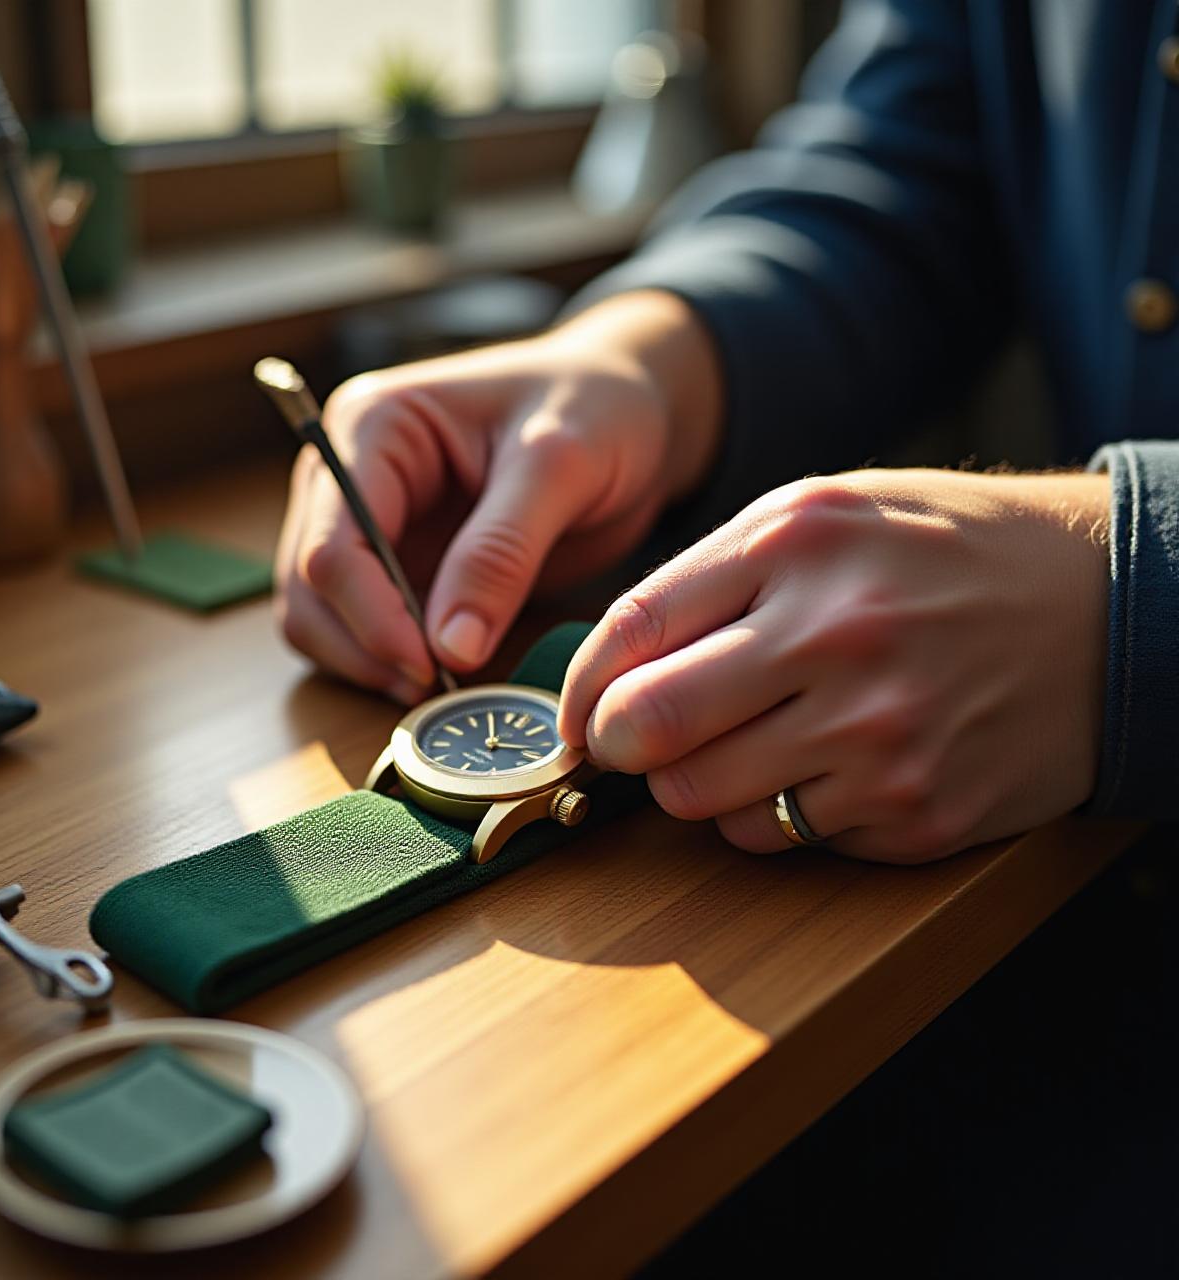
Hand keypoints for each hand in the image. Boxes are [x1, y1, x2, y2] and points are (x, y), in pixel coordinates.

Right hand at [275, 291, 720, 701]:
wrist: (627, 408)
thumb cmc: (596, 409)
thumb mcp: (560, 467)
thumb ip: (502, 553)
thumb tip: (451, 649)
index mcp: (372, 426)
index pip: (332, 544)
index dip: (371, 617)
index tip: (429, 665)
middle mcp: (348, 474)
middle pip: (309, 587)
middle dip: (363, 646)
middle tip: (433, 685)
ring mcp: (367, 521)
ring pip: (321, 615)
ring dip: (366, 662)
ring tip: (438, 683)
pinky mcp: (397, 561)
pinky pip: (363, 626)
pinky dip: (387, 660)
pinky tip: (441, 670)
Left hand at [559, 469, 1111, 863]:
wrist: (1108, 606)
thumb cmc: (946, 551)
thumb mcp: (827, 512)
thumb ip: (713, 573)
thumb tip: (611, 663)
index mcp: (796, 544)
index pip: (631, 631)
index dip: (579, 687)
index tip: (577, 714)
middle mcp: (833, 638)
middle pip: (648, 727)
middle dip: (616, 746)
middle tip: (628, 744)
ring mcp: (878, 734)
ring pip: (703, 799)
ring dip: (691, 784)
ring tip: (736, 746)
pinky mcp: (915, 811)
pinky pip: (779, 838)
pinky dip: (768, 814)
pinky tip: (809, 769)